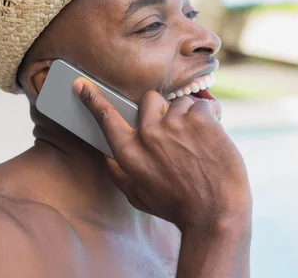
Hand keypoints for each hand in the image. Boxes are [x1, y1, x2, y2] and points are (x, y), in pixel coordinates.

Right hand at [73, 78, 251, 231]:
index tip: (82, 84)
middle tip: (177, 129)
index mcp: (130, 153)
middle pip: (149, 100)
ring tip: (199, 142)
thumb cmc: (179, 207)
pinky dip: (210, 117)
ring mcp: (174, 124)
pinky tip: (213, 138)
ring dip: (189, 116)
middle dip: (162, 109)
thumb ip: (120, 175)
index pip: (106, 118)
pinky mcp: (200, 118)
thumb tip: (107, 157)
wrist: (215, 213)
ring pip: (180, 102)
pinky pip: (202, 104)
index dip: (93, 99)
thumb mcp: (139, 197)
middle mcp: (148, 135)